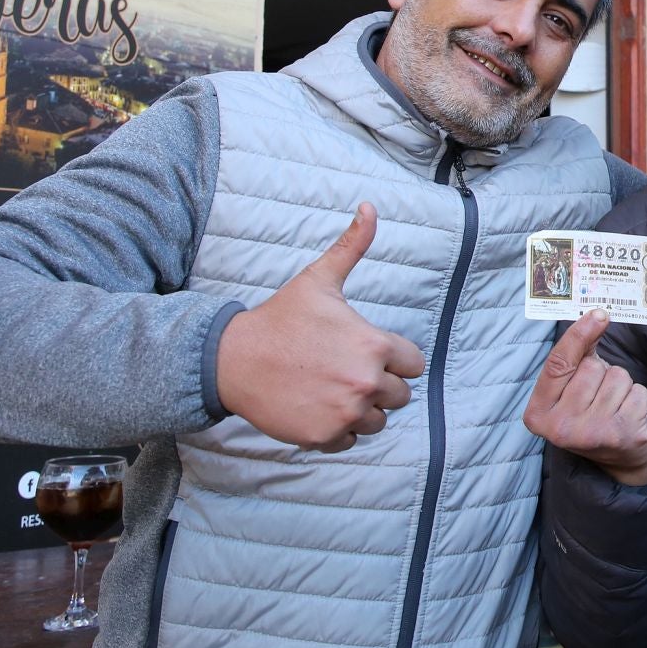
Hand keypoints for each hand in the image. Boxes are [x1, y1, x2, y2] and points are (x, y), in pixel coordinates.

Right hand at [215, 203, 426, 452]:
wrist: (232, 360)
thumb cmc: (280, 318)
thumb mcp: (319, 280)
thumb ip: (352, 246)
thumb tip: (370, 207)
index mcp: (375, 345)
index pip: (414, 364)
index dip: (393, 358)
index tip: (366, 352)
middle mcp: (366, 382)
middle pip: (400, 395)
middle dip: (380, 385)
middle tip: (345, 370)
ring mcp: (346, 412)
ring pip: (378, 420)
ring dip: (363, 409)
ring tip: (331, 388)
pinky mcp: (326, 436)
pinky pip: (351, 439)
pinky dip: (339, 429)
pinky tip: (317, 406)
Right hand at [522, 310, 646, 485]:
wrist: (620, 460)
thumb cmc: (592, 414)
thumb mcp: (571, 389)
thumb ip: (576, 355)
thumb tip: (596, 316)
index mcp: (539, 414)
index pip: (558, 364)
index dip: (578, 335)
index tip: (599, 314)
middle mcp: (561, 428)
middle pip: (592, 368)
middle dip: (602, 374)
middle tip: (600, 397)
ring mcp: (593, 433)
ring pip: (618, 377)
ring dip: (621, 386)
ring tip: (615, 406)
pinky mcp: (623, 434)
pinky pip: (638, 391)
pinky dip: (638, 398)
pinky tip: (629, 415)